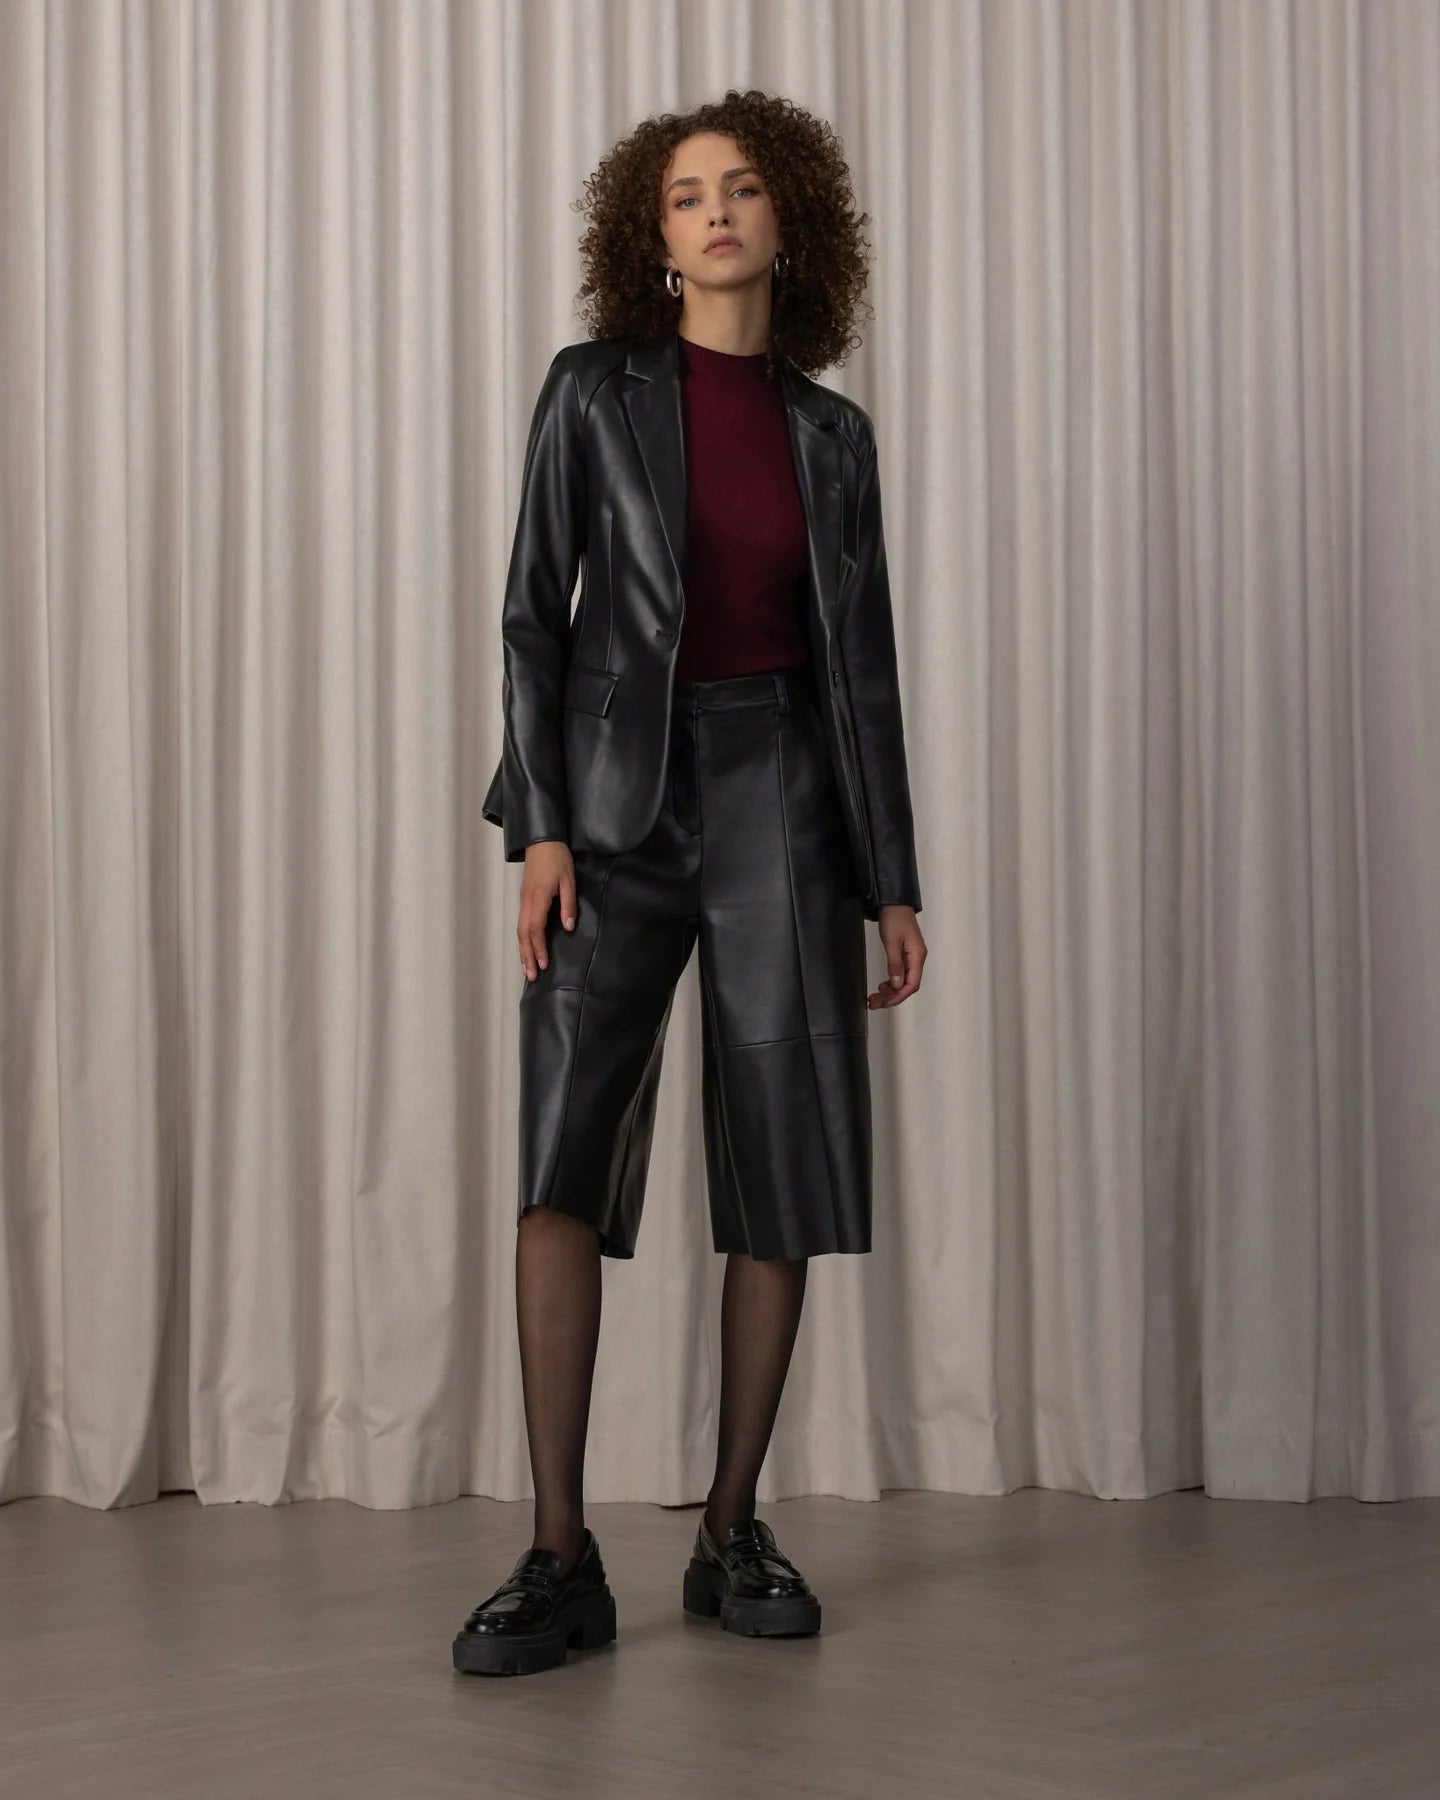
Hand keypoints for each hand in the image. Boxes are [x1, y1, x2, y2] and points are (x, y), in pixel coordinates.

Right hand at [518, 840, 575, 980]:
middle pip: (524, 934)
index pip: (536, 928)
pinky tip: (526, 948)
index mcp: (538, 898)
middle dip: (527, 956)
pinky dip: (523, 939)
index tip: (543, 964)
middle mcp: (527, 902)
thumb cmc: (558, 858)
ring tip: (527, 969)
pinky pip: (521, 923)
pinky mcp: (524, 898)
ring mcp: (523, 900)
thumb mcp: (569, 880)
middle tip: (532, 976)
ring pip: (520, 930)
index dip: (539, 948)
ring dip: (523, 950)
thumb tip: (568, 927)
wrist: (542, 841)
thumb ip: (568, 904)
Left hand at [867, 904, 925, 1006]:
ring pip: (902, 981)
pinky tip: (882, 986)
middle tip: (873, 1004)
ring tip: (874, 998)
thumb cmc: (895, 918)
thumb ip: (894, 964)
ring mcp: (912, 956)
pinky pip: (900, 973)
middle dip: (891, 997)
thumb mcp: (892, 941)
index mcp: (917, 956)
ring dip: (889, 991)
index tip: (884, 1003)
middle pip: (907, 986)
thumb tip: (896, 984)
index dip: (898, 997)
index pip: (911, 985)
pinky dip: (890, 982)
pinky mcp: (905, 953)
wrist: (894, 902)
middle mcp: (917, 958)